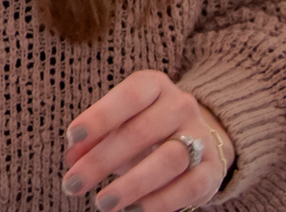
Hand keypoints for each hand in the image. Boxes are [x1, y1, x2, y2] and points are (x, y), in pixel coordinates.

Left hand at [61, 70, 234, 211]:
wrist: (197, 137)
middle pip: (141, 132)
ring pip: (168, 160)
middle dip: (102, 161)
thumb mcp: (116, 125)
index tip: (72, 137)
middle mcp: (181, 106)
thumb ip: (92, 138)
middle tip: (72, 184)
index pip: (129, 96)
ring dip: (131, 185)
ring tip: (103, 203)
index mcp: (154, 86)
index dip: (100, 116)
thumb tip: (72, 158)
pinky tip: (135, 209)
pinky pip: (189, 186)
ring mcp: (201, 136)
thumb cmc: (143, 129)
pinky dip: (161, 200)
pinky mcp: (213, 169)